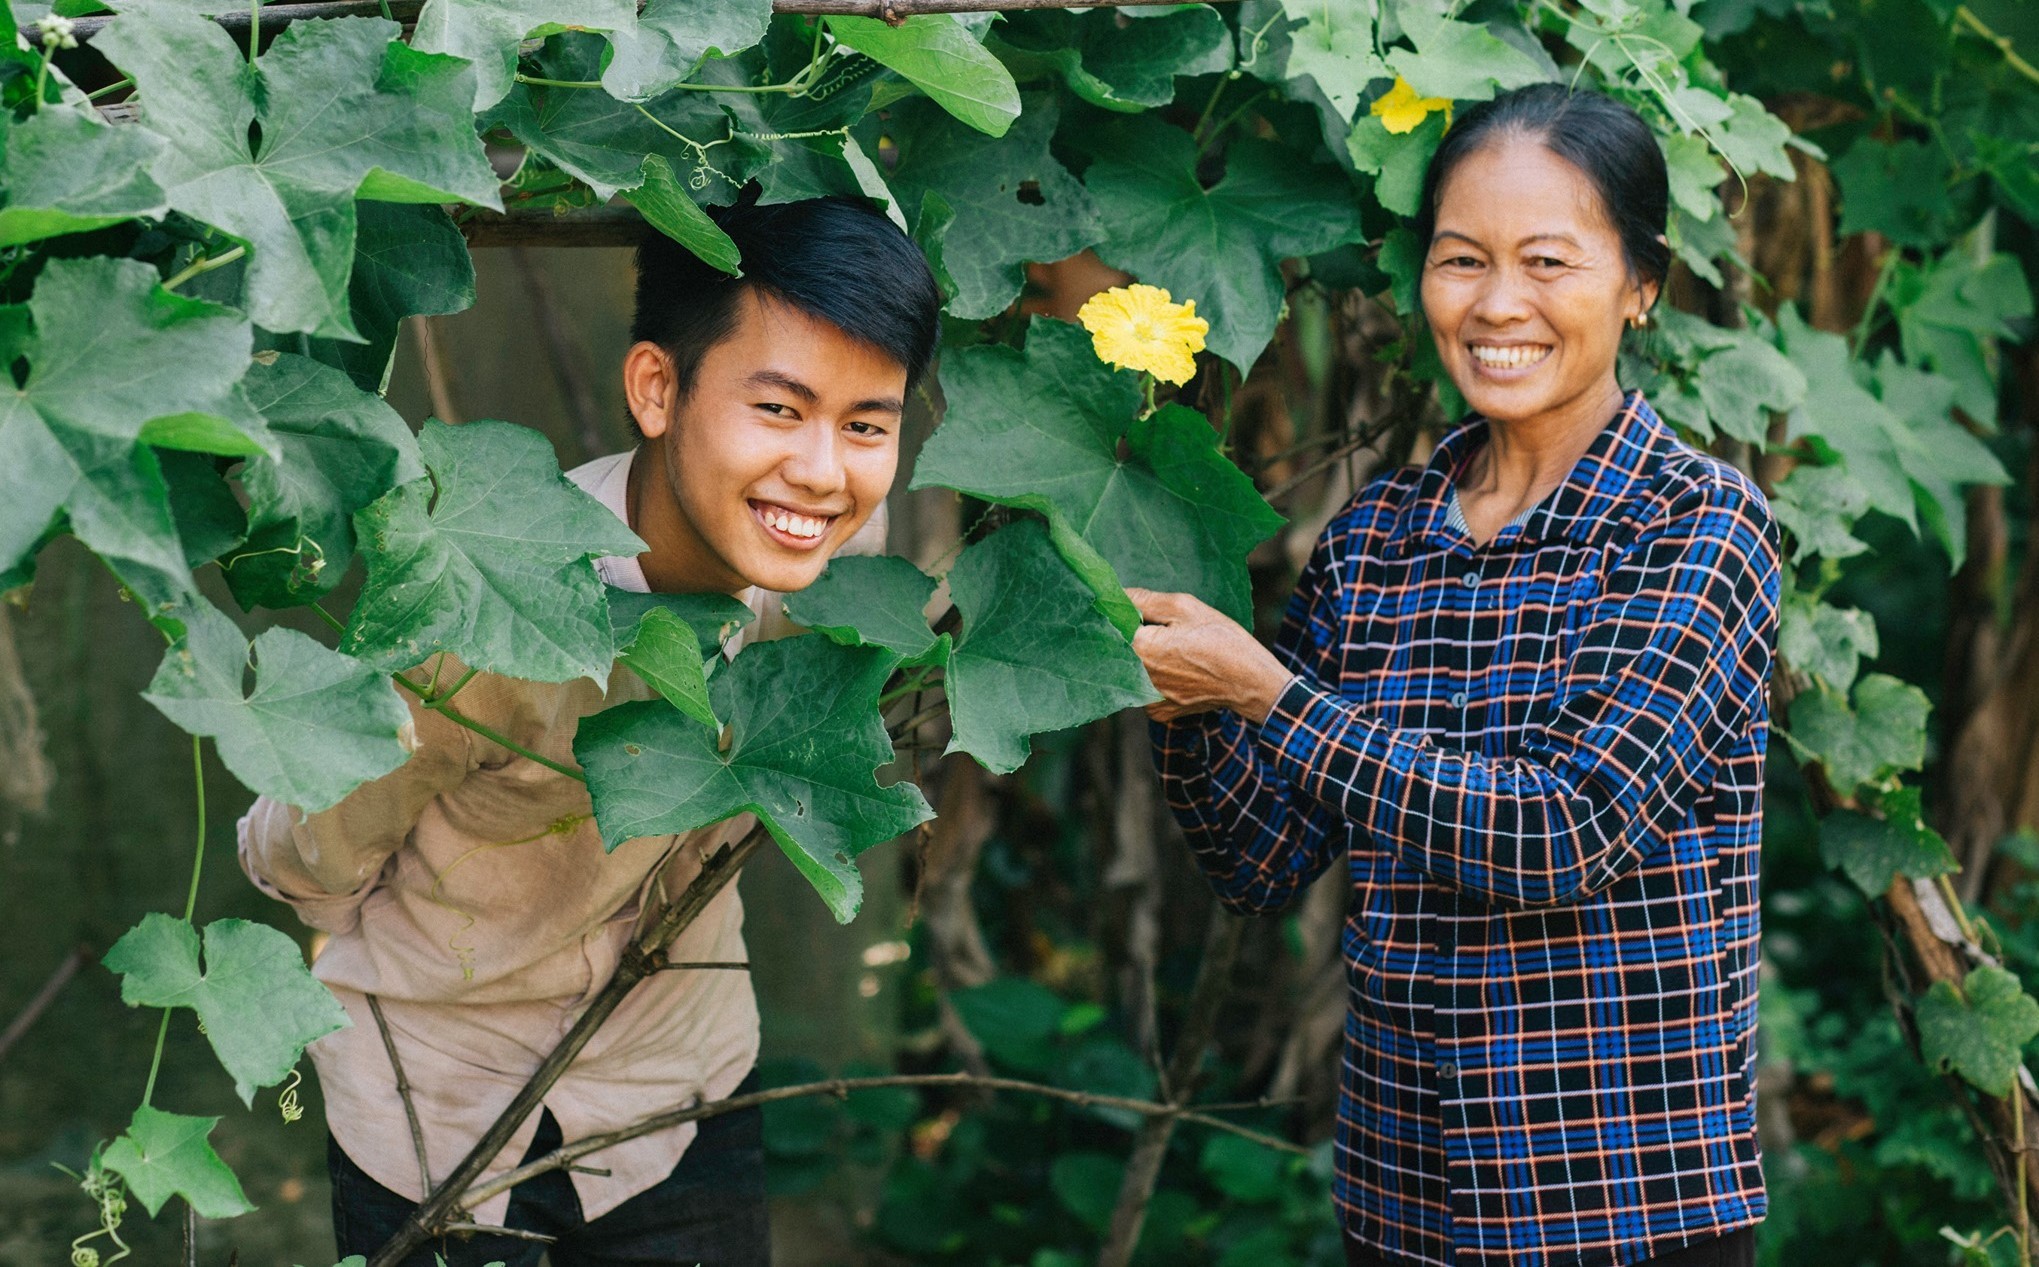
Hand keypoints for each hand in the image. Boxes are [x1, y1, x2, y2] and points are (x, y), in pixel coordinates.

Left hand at [1126, 588, 1293, 723]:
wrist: (1250, 682)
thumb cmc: (1221, 640)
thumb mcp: (1186, 607)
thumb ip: (1145, 600)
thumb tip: (1117, 596)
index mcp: (1141, 649)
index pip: (1113, 627)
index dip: (1122, 615)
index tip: (1136, 610)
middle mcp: (1137, 678)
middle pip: (1120, 651)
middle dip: (1133, 637)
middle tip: (1161, 630)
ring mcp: (1147, 699)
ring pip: (1132, 671)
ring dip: (1143, 658)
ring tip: (1175, 650)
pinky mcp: (1159, 711)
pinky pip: (1145, 690)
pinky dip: (1154, 678)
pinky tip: (1176, 669)